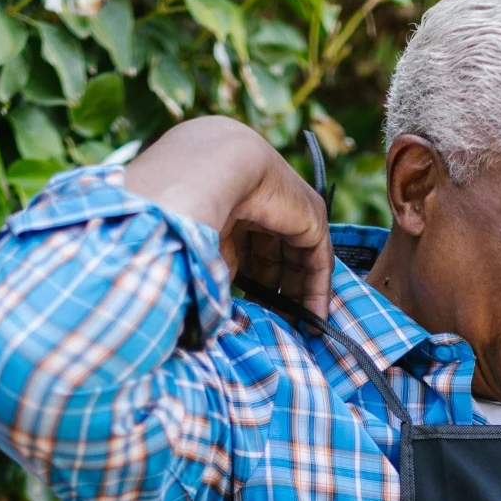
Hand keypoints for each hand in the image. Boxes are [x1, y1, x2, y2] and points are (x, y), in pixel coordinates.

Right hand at [123, 117, 332, 316]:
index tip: (246, 312)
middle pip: (271, 254)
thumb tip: (223, 307)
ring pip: (296, 258)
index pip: (243, 246)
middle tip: (274, 327)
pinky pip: (317, 259)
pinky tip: (314, 320)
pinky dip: (317, 291)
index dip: (246, 281)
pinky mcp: (311, 216)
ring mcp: (286, 206)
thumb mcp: (201, 244)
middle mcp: (258, 200)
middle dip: (273, 292)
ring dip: (298, 296)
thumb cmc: (182, 206)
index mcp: (227, 198)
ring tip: (297, 330)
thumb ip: (216, 269)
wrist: (208, 169)